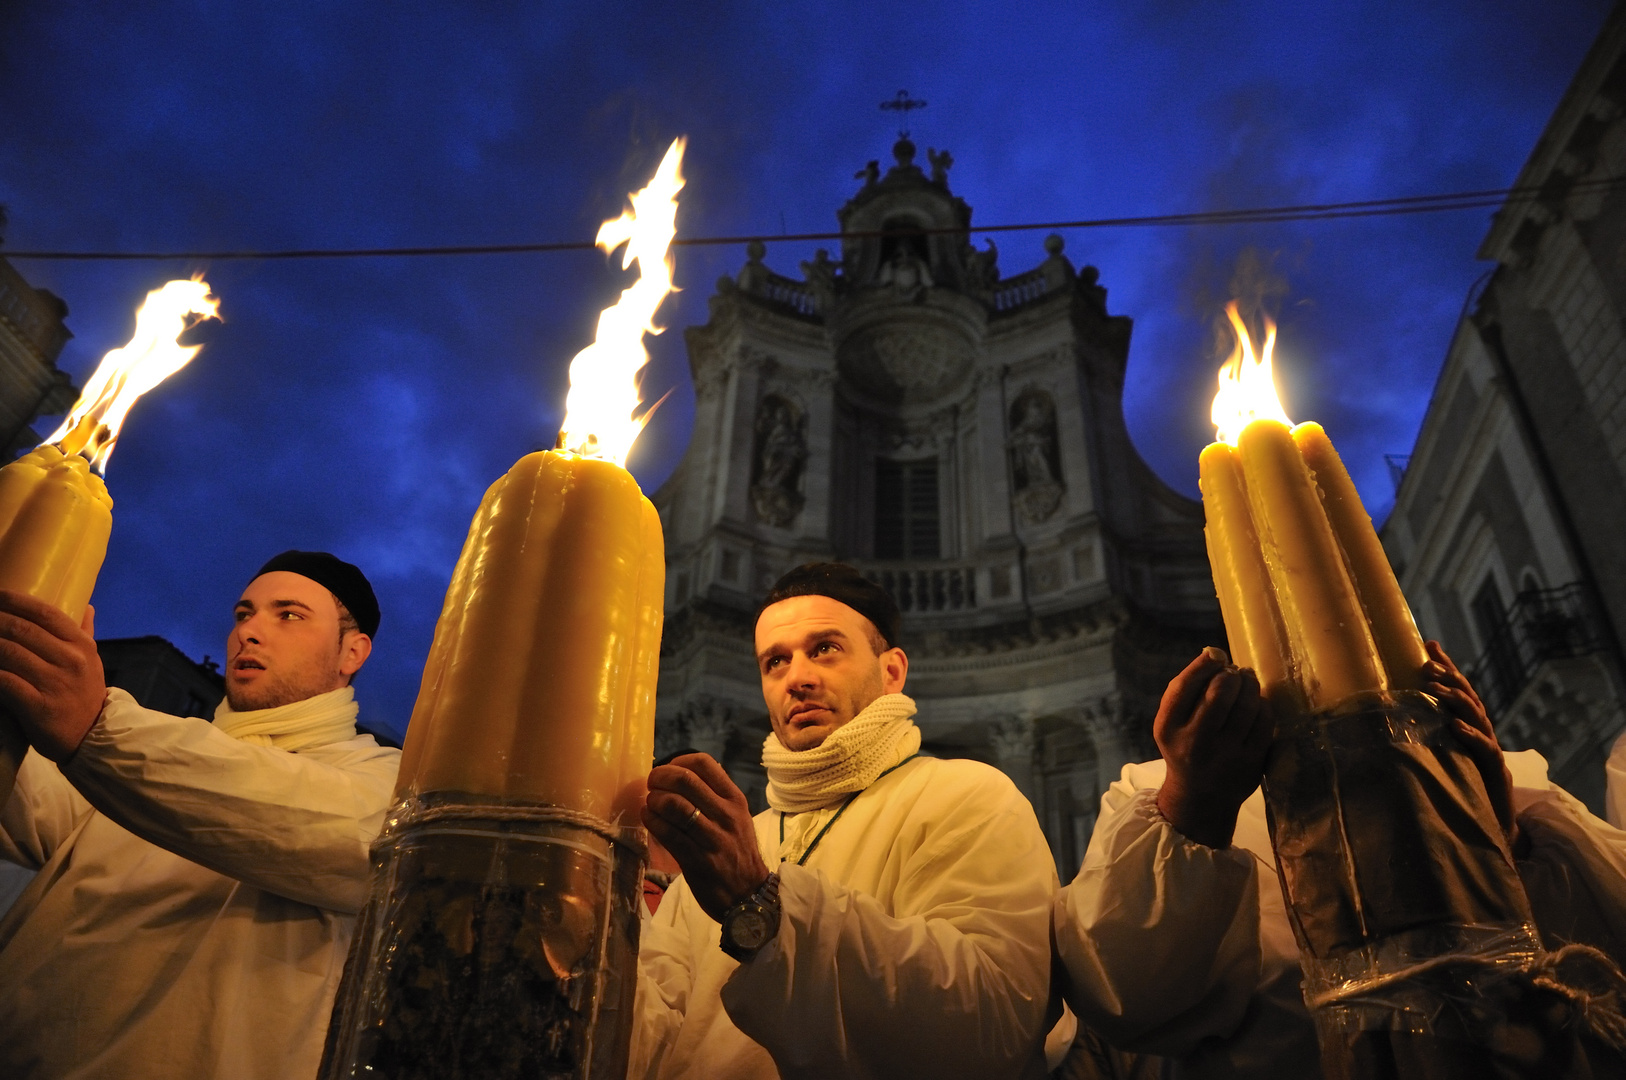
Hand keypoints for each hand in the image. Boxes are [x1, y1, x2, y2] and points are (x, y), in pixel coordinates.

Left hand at [0, 591, 104, 761]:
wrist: (92, 736)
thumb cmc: (85, 694)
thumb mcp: (92, 661)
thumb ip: (84, 633)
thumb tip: (86, 606)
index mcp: (81, 645)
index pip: (46, 613)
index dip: (16, 600)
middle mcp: (70, 660)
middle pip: (22, 630)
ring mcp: (55, 684)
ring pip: (9, 653)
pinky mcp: (38, 706)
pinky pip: (6, 682)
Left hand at [642, 752, 770, 922]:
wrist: (749, 895)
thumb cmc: (738, 852)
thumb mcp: (736, 818)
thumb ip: (714, 797)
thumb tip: (677, 777)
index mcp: (735, 799)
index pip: (704, 764)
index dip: (678, 761)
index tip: (668, 770)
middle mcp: (726, 814)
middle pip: (684, 779)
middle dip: (660, 778)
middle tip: (651, 784)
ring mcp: (712, 837)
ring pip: (673, 805)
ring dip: (654, 801)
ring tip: (650, 805)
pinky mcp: (697, 859)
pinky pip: (667, 833)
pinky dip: (651, 821)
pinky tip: (648, 819)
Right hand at [1154, 647, 1272, 848]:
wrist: (1201, 797)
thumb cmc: (1184, 746)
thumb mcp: (1170, 722)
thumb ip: (1185, 688)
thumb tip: (1216, 652)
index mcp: (1169, 729)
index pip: (1184, 687)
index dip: (1204, 664)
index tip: (1216, 655)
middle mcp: (1195, 743)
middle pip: (1219, 692)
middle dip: (1231, 674)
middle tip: (1234, 672)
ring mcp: (1226, 755)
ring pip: (1247, 704)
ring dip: (1250, 684)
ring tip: (1247, 680)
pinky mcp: (1251, 763)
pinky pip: (1265, 721)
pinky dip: (1263, 705)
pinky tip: (1256, 704)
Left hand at [1424, 640, 1515, 845]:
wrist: (1491, 829)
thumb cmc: (1460, 793)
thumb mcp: (1436, 760)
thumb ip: (1421, 740)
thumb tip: (1381, 722)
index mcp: (1467, 728)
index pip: (1457, 690)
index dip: (1446, 667)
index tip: (1430, 644)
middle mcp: (1481, 734)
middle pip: (1469, 696)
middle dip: (1450, 677)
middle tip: (1428, 663)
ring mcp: (1490, 751)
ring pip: (1478, 716)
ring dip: (1456, 700)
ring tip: (1434, 688)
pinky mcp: (1496, 772)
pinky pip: (1487, 750)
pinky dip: (1472, 736)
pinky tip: (1455, 726)